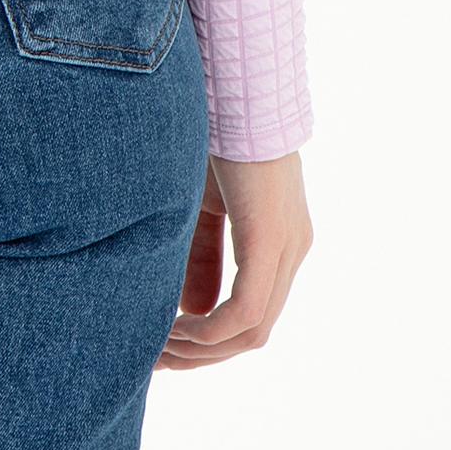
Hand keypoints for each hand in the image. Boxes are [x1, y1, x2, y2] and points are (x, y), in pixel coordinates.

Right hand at [156, 152, 313, 366]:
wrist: (234, 88)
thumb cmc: (214, 134)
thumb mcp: (203, 205)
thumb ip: (202, 256)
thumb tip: (191, 311)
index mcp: (280, 240)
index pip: (252, 311)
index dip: (210, 338)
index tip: (166, 345)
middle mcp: (292, 251)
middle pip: (254, 332)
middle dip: (204, 354)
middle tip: (158, 361)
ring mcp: (286, 249)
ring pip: (252, 331)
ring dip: (203, 349)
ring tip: (159, 350)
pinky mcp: (269, 242)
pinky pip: (244, 312)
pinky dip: (210, 330)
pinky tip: (176, 330)